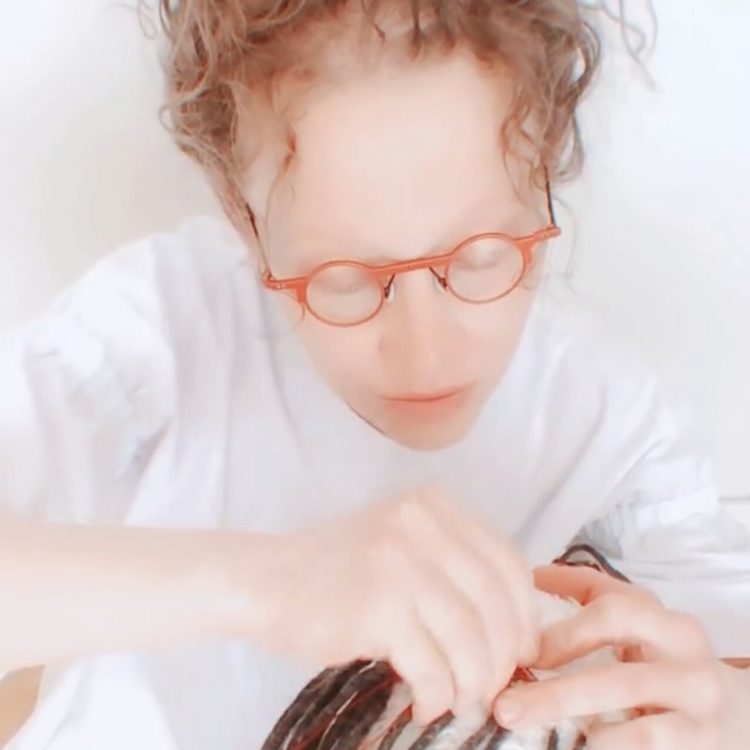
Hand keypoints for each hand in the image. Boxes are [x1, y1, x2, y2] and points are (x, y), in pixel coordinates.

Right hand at [253, 486, 536, 723]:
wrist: (265, 580)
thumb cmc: (337, 571)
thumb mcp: (402, 546)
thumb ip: (453, 568)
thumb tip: (515, 630)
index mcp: (434, 506)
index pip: (507, 562)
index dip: (524, 614)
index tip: (520, 649)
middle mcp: (423, 525)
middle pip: (497, 603)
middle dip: (503, 658)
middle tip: (490, 688)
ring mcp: (400, 563)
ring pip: (472, 640)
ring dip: (473, 685)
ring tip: (458, 702)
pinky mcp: (377, 607)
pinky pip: (434, 667)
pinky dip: (438, 695)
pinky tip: (426, 703)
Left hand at [493, 564, 749, 748]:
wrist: (741, 716)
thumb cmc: (670, 662)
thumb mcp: (641, 621)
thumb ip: (590, 593)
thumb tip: (534, 575)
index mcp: (667, 622)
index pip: (612, 611)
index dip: (563, 632)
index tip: (522, 652)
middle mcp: (688, 659)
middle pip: (615, 676)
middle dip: (554, 693)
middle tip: (505, 707)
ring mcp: (699, 707)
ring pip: (632, 720)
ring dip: (575, 724)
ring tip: (529, 729)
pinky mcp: (700, 746)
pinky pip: (645, 748)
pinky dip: (606, 748)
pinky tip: (579, 745)